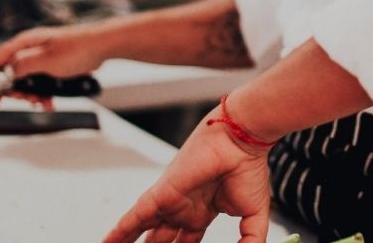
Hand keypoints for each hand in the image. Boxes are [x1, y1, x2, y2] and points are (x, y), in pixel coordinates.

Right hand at [0, 23, 108, 104]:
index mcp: (25, 43)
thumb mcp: (44, 61)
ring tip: (42, 102)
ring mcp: (43, 56)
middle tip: (28, 99)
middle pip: (11, 73)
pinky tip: (50, 102)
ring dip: (32, 94)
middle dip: (17, 90)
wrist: (103, 45)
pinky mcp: (54, 63)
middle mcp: (31, 48)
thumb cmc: (77, 49)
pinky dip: (44, 92)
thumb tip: (6, 73)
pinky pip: (42, 80)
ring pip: (28, 79)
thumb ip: (21, 66)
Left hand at [101, 115, 271, 242]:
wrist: (242, 140)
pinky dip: (118, 234)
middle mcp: (184, 207)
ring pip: (144, 233)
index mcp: (204, 211)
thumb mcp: (254, 216)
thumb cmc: (249, 167)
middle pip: (163, 241)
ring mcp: (171, 202)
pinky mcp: (161, 195)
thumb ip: (250, 242)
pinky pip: (132, 219)